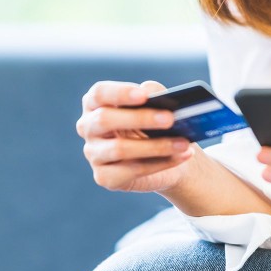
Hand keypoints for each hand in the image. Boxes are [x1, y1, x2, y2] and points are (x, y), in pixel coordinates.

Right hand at [76, 80, 197, 192]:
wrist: (167, 154)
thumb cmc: (156, 123)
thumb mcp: (156, 104)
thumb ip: (154, 94)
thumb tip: (154, 95)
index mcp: (96, 102)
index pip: (99, 93)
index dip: (120, 93)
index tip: (144, 96)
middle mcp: (88, 126)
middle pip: (105, 119)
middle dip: (140, 118)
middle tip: (170, 119)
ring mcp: (93, 153)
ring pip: (119, 149)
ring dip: (156, 146)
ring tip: (183, 143)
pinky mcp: (104, 177)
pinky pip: (131, 171)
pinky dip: (160, 164)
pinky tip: (180, 156)